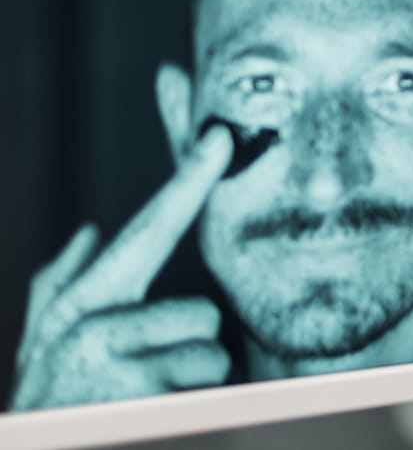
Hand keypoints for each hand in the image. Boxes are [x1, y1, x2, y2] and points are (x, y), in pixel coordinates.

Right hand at [10, 126, 233, 409]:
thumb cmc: (51, 404)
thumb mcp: (44, 347)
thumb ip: (61, 287)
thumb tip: (88, 233)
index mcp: (79, 307)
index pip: (146, 232)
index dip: (187, 184)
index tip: (220, 140)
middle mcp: (91, 329)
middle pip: (201, 313)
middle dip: (189, 347)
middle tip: (150, 377)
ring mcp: (111, 369)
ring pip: (210, 353)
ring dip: (190, 384)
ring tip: (146, 403)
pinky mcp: (134, 403)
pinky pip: (205, 391)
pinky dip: (190, 410)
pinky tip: (149, 420)